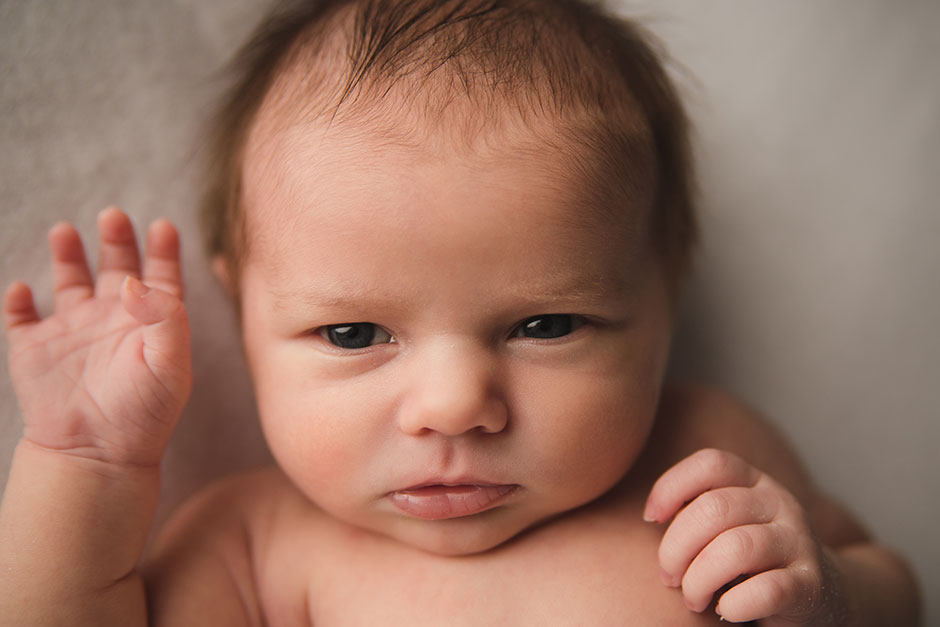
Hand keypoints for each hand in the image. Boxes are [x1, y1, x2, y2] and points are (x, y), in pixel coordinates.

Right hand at [3, 208, 190, 467]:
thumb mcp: (171, 365)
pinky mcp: (35, 349)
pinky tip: (22, 289)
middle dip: (116, 239)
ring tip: (65, 230)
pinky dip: (17, 300)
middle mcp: (114, 320)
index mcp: (151, 323)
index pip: (161, 277)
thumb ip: (164, 317)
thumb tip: (134, 279)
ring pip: (69, 281)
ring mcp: (74, 332)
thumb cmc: (144, 413)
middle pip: (117, 268)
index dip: (164, 250)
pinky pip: (20, 317)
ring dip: (67, 255)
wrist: (98, 455)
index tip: (164, 225)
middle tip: (114, 215)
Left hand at [644, 448, 843, 624]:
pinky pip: (767, 590)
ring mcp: (799, 542)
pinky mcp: (810, 584)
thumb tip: (654, 516)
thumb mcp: (725, 524)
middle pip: (714, 509)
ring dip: (699, 579)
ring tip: (693, 599)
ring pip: (736, 548)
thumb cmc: (749, 559)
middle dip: (676, 547)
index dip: (671, 487)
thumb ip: (696, 512)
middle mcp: (780, 503)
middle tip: (669, 577)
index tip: (651, 520)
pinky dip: (735, 604)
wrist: (817, 595)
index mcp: (754, 482)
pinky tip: (725, 610)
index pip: (711, 464)